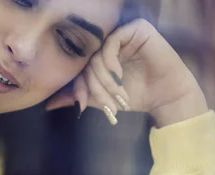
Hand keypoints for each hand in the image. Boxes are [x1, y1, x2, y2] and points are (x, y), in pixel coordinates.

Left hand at [46, 19, 208, 127]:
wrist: (166, 97)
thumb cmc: (136, 95)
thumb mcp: (101, 98)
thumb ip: (78, 95)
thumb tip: (48, 104)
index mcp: (99, 54)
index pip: (78, 66)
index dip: (78, 85)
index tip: (82, 103)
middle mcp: (108, 41)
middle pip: (86, 60)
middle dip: (94, 86)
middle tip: (107, 105)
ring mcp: (122, 33)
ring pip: (97, 52)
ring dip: (104, 79)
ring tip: (117, 95)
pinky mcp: (136, 28)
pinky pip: (111, 41)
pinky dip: (111, 61)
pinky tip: (119, 75)